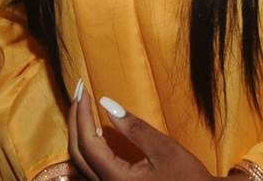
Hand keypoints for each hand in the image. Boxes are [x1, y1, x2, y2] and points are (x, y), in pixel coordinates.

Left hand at [69, 79, 217, 180]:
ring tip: (82, 108)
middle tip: (79, 93)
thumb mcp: (164, 149)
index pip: (88, 144)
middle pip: (78, 154)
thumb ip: (134, 128)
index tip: (84, 91)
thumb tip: (106, 103)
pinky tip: (95, 133)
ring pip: (80, 165)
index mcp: (118, 180)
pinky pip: (90, 170)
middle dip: (75, 121)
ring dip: (78, 134)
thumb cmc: (187, 177)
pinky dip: (87, 149)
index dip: (82, 115)